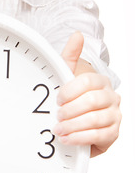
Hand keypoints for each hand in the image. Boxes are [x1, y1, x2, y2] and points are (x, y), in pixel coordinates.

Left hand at [53, 32, 120, 156]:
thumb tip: (77, 35)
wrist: (78, 122)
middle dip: (71, 110)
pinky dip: (81, 137)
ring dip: (74, 125)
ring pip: (96, 119)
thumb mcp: (66, 75)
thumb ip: (70, 55)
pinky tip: (68, 138)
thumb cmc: (72, 98)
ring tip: (59, 129)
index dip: (70, 90)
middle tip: (57, 116)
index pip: (88, 81)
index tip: (57, 98)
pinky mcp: (113, 134)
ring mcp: (114, 116)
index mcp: (100, 81)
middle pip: (93, 101)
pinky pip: (99, 136)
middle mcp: (111, 97)